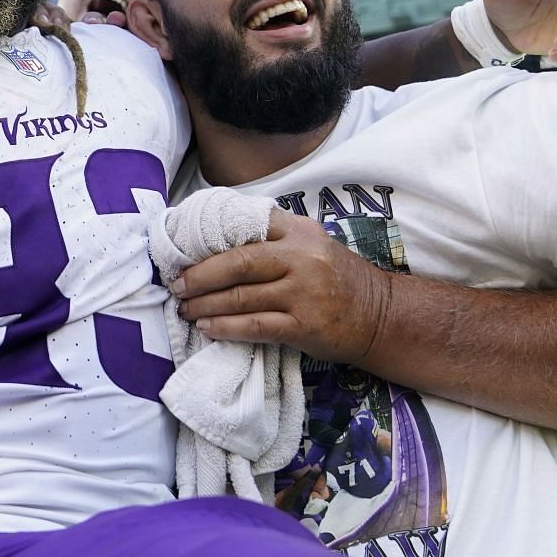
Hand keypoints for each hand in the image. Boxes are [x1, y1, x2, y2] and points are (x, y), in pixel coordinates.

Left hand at [172, 209, 391, 366]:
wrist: (381, 315)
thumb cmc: (336, 277)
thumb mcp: (311, 244)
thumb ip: (274, 237)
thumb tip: (217, 242)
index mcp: (299, 231)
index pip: (245, 228)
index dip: (210, 242)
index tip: (184, 253)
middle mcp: (302, 257)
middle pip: (237, 263)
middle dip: (199, 276)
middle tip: (176, 285)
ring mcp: (304, 293)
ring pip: (241, 297)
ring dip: (206, 305)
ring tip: (185, 309)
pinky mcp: (305, 326)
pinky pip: (255, 326)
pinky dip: (226, 328)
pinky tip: (208, 328)